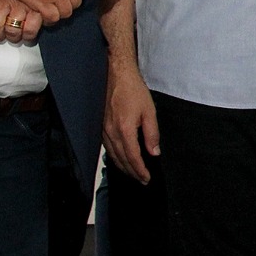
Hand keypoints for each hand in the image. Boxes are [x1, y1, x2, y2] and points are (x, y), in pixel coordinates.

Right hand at [102, 58, 157, 184]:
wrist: (116, 75)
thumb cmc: (133, 90)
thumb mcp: (149, 111)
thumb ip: (152, 134)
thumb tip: (154, 152)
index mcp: (124, 130)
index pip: (133, 157)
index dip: (140, 170)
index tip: (147, 178)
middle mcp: (111, 132)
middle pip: (121, 160)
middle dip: (132, 172)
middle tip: (142, 180)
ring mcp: (104, 130)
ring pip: (113, 155)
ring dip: (123, 167)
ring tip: (133, 173)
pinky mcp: (101, 126)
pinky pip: (107, 147)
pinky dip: (115, 157)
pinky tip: (120, 159)